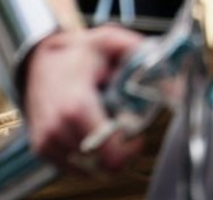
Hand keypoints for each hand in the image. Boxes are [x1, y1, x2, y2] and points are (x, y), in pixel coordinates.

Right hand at [22, 26, 145, 175]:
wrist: (36, 59)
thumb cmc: (75, 53)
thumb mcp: (111, 43)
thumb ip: (145, 59)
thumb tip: (177, 89)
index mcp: (75, 106)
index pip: (110, 153)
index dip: (130, 149)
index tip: (135, 134)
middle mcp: (58, 127)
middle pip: (104, 165)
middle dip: (120, 150)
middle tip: (120, 129)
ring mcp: (47, 140)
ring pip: (91, 168)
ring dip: (103, 154)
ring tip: (101, 126)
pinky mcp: (42, 147)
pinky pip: (75, 168)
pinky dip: (86, 157)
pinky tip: (87, 133)